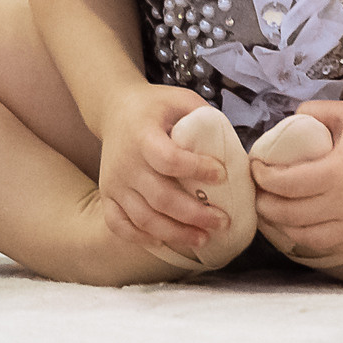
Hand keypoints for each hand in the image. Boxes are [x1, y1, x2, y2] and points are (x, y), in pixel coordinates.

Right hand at [96, 85, 233, 259]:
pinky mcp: (106, 195)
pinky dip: (141, 238)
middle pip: (160, 197)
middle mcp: (125, 162)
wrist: (114, 109)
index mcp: (143, 134)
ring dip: (175, 233)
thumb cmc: (156, 106)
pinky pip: (120, 225)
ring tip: (203, 238)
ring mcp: (114, 182)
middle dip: (195, 214)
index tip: (222, 174)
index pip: (169, 159)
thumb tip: (236, 149)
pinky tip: (165, 242)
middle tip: (222, 221)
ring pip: (143, 218)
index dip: (196, 169)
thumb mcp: (181, 99)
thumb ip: (206, 119)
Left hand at [251, 100, 342, 263]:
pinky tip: (294, 227)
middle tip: (256, 192)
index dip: (263, 178)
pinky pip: (325, 247)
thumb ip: (309, 112)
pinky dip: (304, 240)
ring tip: (270, 211)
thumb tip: (280, 126)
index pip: (285, 184)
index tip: (256, 167)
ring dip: (280, 226)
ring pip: (304, 237)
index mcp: (338, 171)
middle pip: (289, 214)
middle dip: (264, 204)